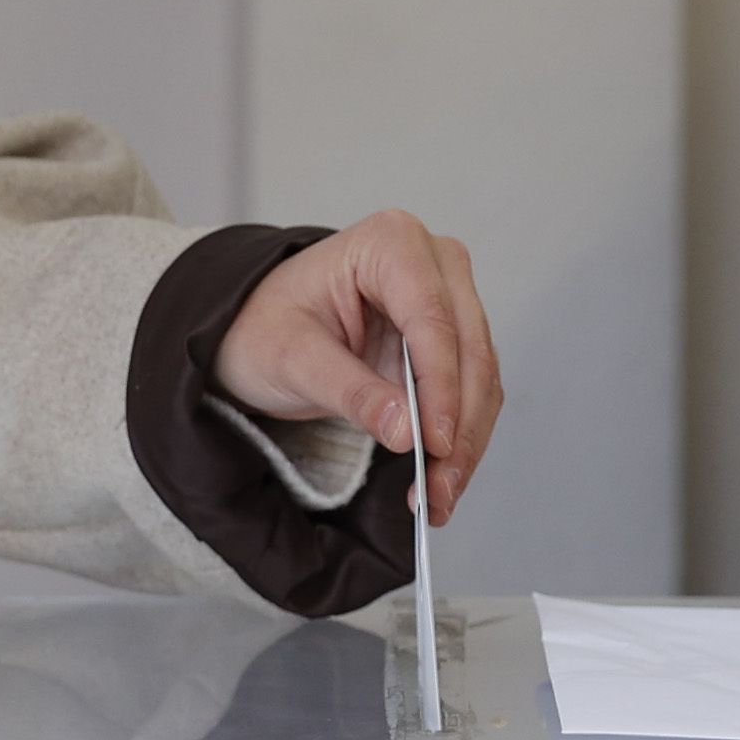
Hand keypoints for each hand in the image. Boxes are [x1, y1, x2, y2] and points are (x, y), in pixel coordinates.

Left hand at [212, 210, 502, 524]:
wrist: (259, 329)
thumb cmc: (266, 326)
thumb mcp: (293, 358)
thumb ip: (351, 391)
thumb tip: (406, 432)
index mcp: (391, 242)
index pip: (432, 319)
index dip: (440, 387)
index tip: (434, 443)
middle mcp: (434, 262)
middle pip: (469, 349)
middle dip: (458, 426)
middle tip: (439, 488)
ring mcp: (450, 298)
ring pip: (481, 377)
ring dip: (465, 442)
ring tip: (438, 497)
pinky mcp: (452, 340)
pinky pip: (471, 392)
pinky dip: (459, 439)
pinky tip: (439, 480)